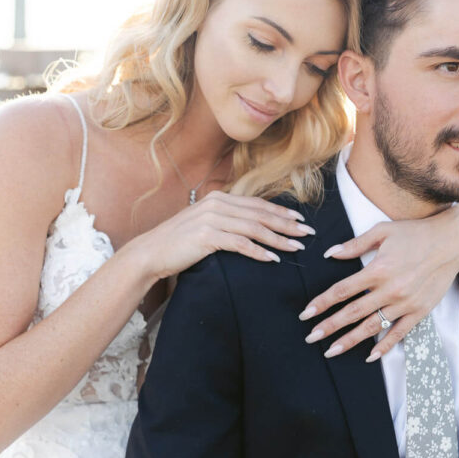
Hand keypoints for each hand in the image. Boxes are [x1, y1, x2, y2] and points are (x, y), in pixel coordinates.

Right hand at [125, 191, 314, 281]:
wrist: (150, 252)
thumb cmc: (179, 242)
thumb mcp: (204, 223)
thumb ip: (226, 219)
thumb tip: (252, 225)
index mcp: (219, 198)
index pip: (257, 204)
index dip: (281, 212)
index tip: (300, 221)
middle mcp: (217, 204)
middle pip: (261, 214)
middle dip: (287, 225)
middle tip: (307, 234)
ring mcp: (212, 219)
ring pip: (254, 228)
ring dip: (278, 239)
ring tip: (296, 248)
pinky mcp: (207, 236)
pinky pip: (240, 244)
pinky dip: (259, 251)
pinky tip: (272, 259)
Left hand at [299, 215, 458, 361]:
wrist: (452, 241)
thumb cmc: (416, 233)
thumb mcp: (383, 231)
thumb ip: (355, 244)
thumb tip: (330, 253)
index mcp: (378, 269)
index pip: (342, 290)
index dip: (322, 303)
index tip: (306, 313)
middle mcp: (390, 289)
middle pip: (353, 312)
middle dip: (329, 326)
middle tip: (311, 337)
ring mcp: (406, 303)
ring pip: (373, 327)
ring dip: (350, 340)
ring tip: (332, 350)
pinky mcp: (420, 311)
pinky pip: (399, 333)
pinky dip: (385, 346)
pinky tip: (370, 355)